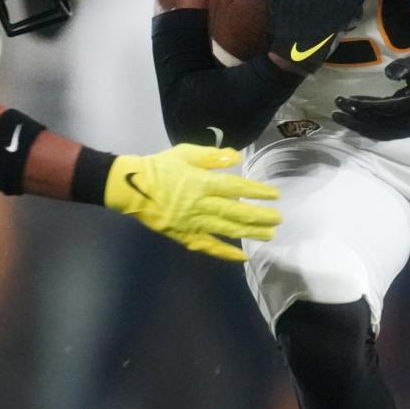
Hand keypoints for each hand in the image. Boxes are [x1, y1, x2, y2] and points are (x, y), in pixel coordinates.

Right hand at [104, 144, 280, 260]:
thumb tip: (235, 157)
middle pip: (235, 211)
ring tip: (268, 235)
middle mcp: (200, 204)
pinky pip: (208, 246)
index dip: (256, 192)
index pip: (235, 187)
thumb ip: (210, 156)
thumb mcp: (185, 153)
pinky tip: (241, 255)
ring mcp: (192, 223)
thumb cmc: (160, 167)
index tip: (274, 195)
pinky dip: (225, 252)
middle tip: (278, 219)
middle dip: (259, 216)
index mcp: (201, 182)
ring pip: (226, 230)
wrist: (131, 187)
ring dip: (249, 233)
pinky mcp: (184, 235)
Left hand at [332, 54, 409, 140]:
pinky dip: (368, 131)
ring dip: (358, 126)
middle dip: (354, 116)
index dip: (363, 106)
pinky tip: (354, 123)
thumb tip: (388, 74)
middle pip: (378, 122)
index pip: (384, 108)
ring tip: (340, 116)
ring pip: (379, 132)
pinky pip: (385, 134)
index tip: (346, 100)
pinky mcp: (408, 130)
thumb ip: (409, 66)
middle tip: (336, 107)